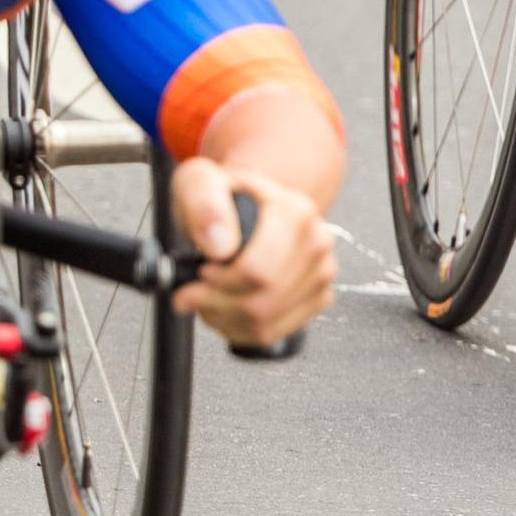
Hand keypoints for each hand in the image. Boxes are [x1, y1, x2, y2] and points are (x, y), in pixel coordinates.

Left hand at [169, 159, 335, 347]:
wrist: (251, 206)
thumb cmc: (225, 198)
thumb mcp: (200, 183)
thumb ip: (204, 204)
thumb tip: (220, 246)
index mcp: (296, 212)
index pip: (257, 271)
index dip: (216, 282)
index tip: (197, 273)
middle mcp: (318, 242)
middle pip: (261, 301)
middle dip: (215, 303)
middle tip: (192, 290)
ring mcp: (322, 272)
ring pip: (265, 321)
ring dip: (223, 317)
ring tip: (207, 298)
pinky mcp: (318, 297)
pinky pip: (274, 332)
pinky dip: (240, 329)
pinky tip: (226, 307)